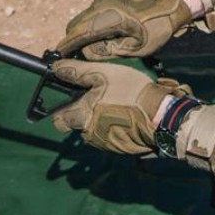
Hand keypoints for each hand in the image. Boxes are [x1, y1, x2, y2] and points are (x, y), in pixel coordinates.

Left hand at [50, 59, 190, 153]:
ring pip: (92, 129)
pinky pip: (107, 135)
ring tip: (115, 103)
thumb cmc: (130, 91)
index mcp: (82, 117)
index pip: (59, 120)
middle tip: (97, 97)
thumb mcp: (103, 74)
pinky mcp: (118, 147)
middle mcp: (89, 134)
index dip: (61, 108)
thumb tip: (55, 68)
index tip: (71, 97)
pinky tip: (124, 114)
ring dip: (98, 118)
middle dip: (82, 112)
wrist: (160, 116)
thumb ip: (78, 72)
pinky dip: (112, 125)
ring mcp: (104, 143)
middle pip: (77, 124)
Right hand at [57, 0, 192, 59]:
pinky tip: (105, 31)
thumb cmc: (157, 28)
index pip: (80, 32)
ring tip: (94, 44)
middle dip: (75, 39)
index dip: (67, 45)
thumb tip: (88, 51)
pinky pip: (95, 9)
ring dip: (85, 29)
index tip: (58, 54)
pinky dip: (94, 20)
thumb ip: (109, 51)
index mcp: (109, 17)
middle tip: (77, 53)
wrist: (172, 3)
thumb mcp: (136, 48)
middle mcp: (103, 4)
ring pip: (85, 15)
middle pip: (77, 23)